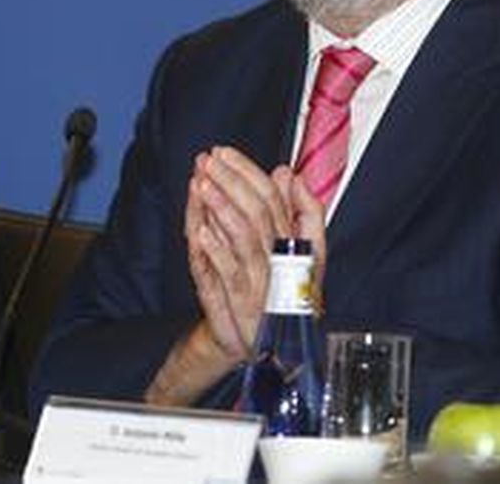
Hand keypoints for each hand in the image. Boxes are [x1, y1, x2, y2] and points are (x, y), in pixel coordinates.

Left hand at [147, 148, 321, 407]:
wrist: (270, 346)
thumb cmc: (281, 291)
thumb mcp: (299, 251)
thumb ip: (299, 210)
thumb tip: (286, 174)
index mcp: (296, 242)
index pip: (273, 197)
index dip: (248, 172)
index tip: (225, 152)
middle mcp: (282, 259)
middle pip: (258, 211)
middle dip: (232, 181)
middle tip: (209, 159)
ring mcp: (262, 280)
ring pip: (244, 236)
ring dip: (222, 207)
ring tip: (203, 183)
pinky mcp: (242, 302)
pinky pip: (227, 272)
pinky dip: (215, 250)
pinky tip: (200, 229)